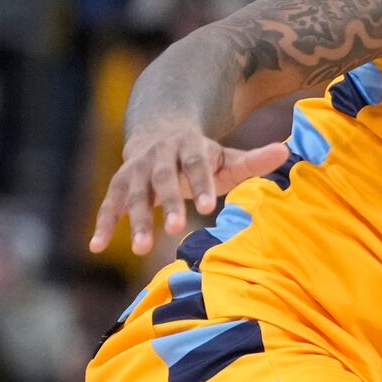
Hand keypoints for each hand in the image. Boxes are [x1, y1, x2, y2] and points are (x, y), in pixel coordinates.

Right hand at [91, 121, 289, 254]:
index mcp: (190, 146)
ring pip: (133, 195)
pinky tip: (96, 247)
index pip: (197, 165)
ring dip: (136, 221)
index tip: (211, 207)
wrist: (159, 132)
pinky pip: (108, 206)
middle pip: (163, 179)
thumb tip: (286, 153)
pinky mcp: (118, 184)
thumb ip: (253, 160)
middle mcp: (159, 156)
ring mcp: (135, 170)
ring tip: (142, 249)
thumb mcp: (226, 156)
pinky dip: (102, 225)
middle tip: (175, 229)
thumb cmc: (201, 156)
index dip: (202, 184)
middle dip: (168, 203)